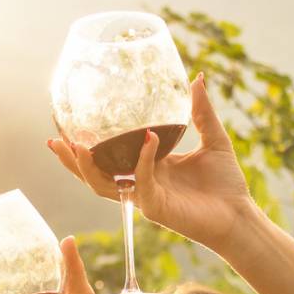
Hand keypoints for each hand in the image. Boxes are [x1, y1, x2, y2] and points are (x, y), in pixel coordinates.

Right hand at [45, 74, 257, 251]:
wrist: (239, 215)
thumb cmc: (226, 184)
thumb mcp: (214, 139)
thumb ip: (201, 111)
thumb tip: (197, 77)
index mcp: (149, 167)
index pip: (111, 156)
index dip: (89, 145)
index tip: (70, 125)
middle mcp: (141, 183)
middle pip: (95, 174)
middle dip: (71, 161)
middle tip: (54, 140)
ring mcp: (145, 197)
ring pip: (104, 186)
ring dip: (87, 168)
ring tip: (77, 146)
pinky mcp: (156, 207)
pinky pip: (142, 181)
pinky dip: (142, 159)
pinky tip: (147, 138)